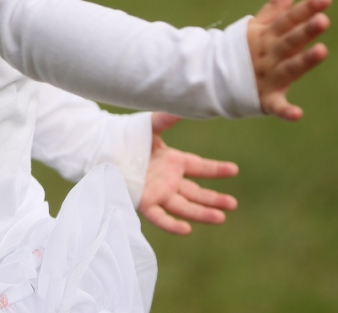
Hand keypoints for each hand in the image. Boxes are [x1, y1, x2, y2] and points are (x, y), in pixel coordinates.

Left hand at [137, 113, 238, 234]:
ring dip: (202, 213)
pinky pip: (160, 217)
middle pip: (197, 193)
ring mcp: (158, 193)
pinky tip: (187, 230)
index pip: (200, 168)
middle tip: (233, 204)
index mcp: (173, 162)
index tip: (234, 170)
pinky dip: (172, 225)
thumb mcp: (151, 126)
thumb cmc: (127, 136)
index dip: (217, 169)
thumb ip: (167, 119)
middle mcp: (169, 180)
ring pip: (184, 207)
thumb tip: (186, 106)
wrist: (103, 149)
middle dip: (215, 199)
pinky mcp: (144, 203)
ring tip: (221, 218)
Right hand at [246, 0, 331, 120]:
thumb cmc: (244, 50)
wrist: (215, 79)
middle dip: (305, 31)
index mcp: (267, 36)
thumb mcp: (258, 28)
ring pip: (289, 69)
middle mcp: (268, 55)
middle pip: (289, 41)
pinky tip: (298, 114)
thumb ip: (276, 9)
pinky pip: (276, 106)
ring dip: (304, 61)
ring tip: (322, 51)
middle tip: (324, 20)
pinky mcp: (265, 99)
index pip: (288, 19)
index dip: (306, 9)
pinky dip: (285, 111)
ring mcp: (267, 76)